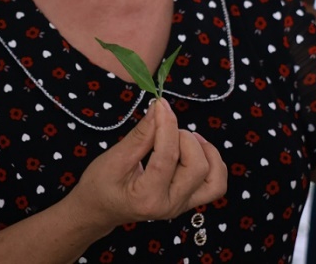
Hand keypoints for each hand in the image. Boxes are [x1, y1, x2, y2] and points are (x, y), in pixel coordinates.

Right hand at [70, 98, 226, 230]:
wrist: (100, 210)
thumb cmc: (100, 185)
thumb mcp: (114, 158)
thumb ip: (140, 135)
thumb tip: (159, 108)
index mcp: (147, 198)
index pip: (167, 157)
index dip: (166, 125)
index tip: (160, 104)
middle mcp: (171, 206)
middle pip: (197, 167)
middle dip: (184, 139)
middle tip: (164, 128)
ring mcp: (183, 205)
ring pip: (214, 178)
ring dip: (204, 151)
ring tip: (184, 138)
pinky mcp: (189, 200)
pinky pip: (215, 183)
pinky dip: (212, 161)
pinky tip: (194, 149)